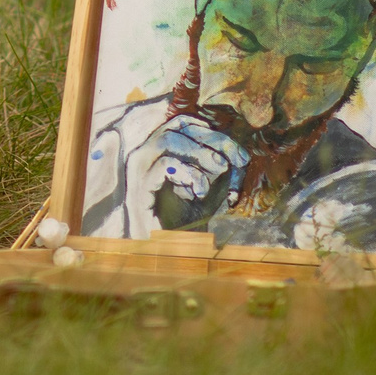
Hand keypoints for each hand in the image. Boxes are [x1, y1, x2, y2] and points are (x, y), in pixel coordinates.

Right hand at [134, 112, 250, 232]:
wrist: (174, 251)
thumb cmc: (191, 216)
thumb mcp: (212, 184)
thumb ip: (220, 164)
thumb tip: (237, 152)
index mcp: (160, 149)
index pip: (183, 122)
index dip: (214, 133)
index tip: (238, 156)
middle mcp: (145, 153)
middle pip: (178, 126)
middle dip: (214, 141)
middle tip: (235, 164)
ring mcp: (137, 169)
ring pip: (168, 139)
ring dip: (201, 155)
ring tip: (217, 174)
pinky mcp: (138, 187)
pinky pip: (165, 165)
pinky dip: (189, 175)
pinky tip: (199, 193)